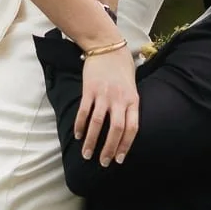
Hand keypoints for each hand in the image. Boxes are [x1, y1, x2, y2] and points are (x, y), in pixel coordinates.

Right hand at [77, 43, 138, 165]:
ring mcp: (104, 94)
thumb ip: (130, 105)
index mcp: (133, 100)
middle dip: (109, 149)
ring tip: (87, 154)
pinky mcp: (89, 89)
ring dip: (91, 141)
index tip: (119, 159)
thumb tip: (126, 129)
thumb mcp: (132, 87)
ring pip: (97, 123)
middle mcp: (119, 99)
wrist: (107, 46)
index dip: (126, 146)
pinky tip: (78, 135)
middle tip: (103, 163)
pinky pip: (84, 111)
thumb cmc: (122, 68)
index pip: (132, 128)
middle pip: (116, 129)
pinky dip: (80, 125)